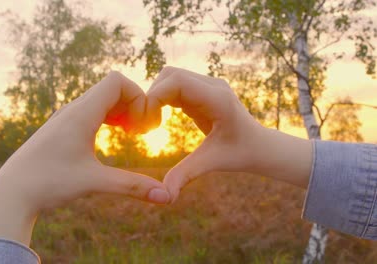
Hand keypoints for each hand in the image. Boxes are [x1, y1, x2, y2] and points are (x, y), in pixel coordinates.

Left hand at [0, 72, 169, 245]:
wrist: (9, 194)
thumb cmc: (48, 184)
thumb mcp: (94, 183)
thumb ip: (132, 186)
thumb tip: (167, 197)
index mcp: (81, 113)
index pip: (117, 80)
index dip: (137, 96)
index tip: (141, 126)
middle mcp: (72, 110)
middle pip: (111, 88)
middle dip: (132, 105)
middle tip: (140, 132)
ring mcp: (64, 119)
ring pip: (99, 100)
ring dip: (119, 111)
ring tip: (129, 134)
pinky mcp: (60, 130)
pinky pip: (89, 111)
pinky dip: (106, 118)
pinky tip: (109, 137)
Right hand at [147, 67, 312, 202]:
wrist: (259, 146)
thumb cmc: (240, 154)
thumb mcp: (212, 163)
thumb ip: (186, 174)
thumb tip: (164, 196)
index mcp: (217, 98)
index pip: (176, 81)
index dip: (155, 96)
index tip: (147, 122)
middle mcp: (212, 86)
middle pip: (169, 75)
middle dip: (152, 96)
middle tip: (146, 125)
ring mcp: (207, 86)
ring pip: (170, 78)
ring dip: (156, 97)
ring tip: (152, 123)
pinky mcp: (201, 91)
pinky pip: (175, 86)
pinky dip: (162, 99)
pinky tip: (160, 119)